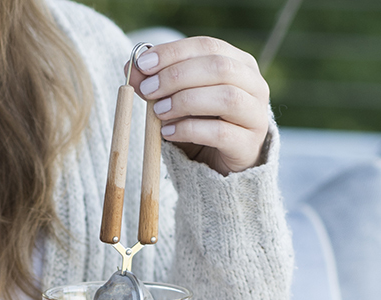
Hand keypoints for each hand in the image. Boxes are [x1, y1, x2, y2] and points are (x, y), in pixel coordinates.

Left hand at [128, 37, 269, 175]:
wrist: (219, 167)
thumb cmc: (200, 126)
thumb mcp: (176, 102)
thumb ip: (157, 85)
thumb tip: (131, 68)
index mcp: (239, 64)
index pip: (207, 46)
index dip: (173, 52)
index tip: (142, 64)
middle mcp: (254, 85)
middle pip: (218, 67)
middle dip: (177, 76)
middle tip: (147, 90)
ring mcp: (255, 116)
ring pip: (226, 98)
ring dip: (185, 101)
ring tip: (158, 112)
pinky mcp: (248, 145)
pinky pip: (221, 133)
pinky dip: (190, 130)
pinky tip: (168, 133)